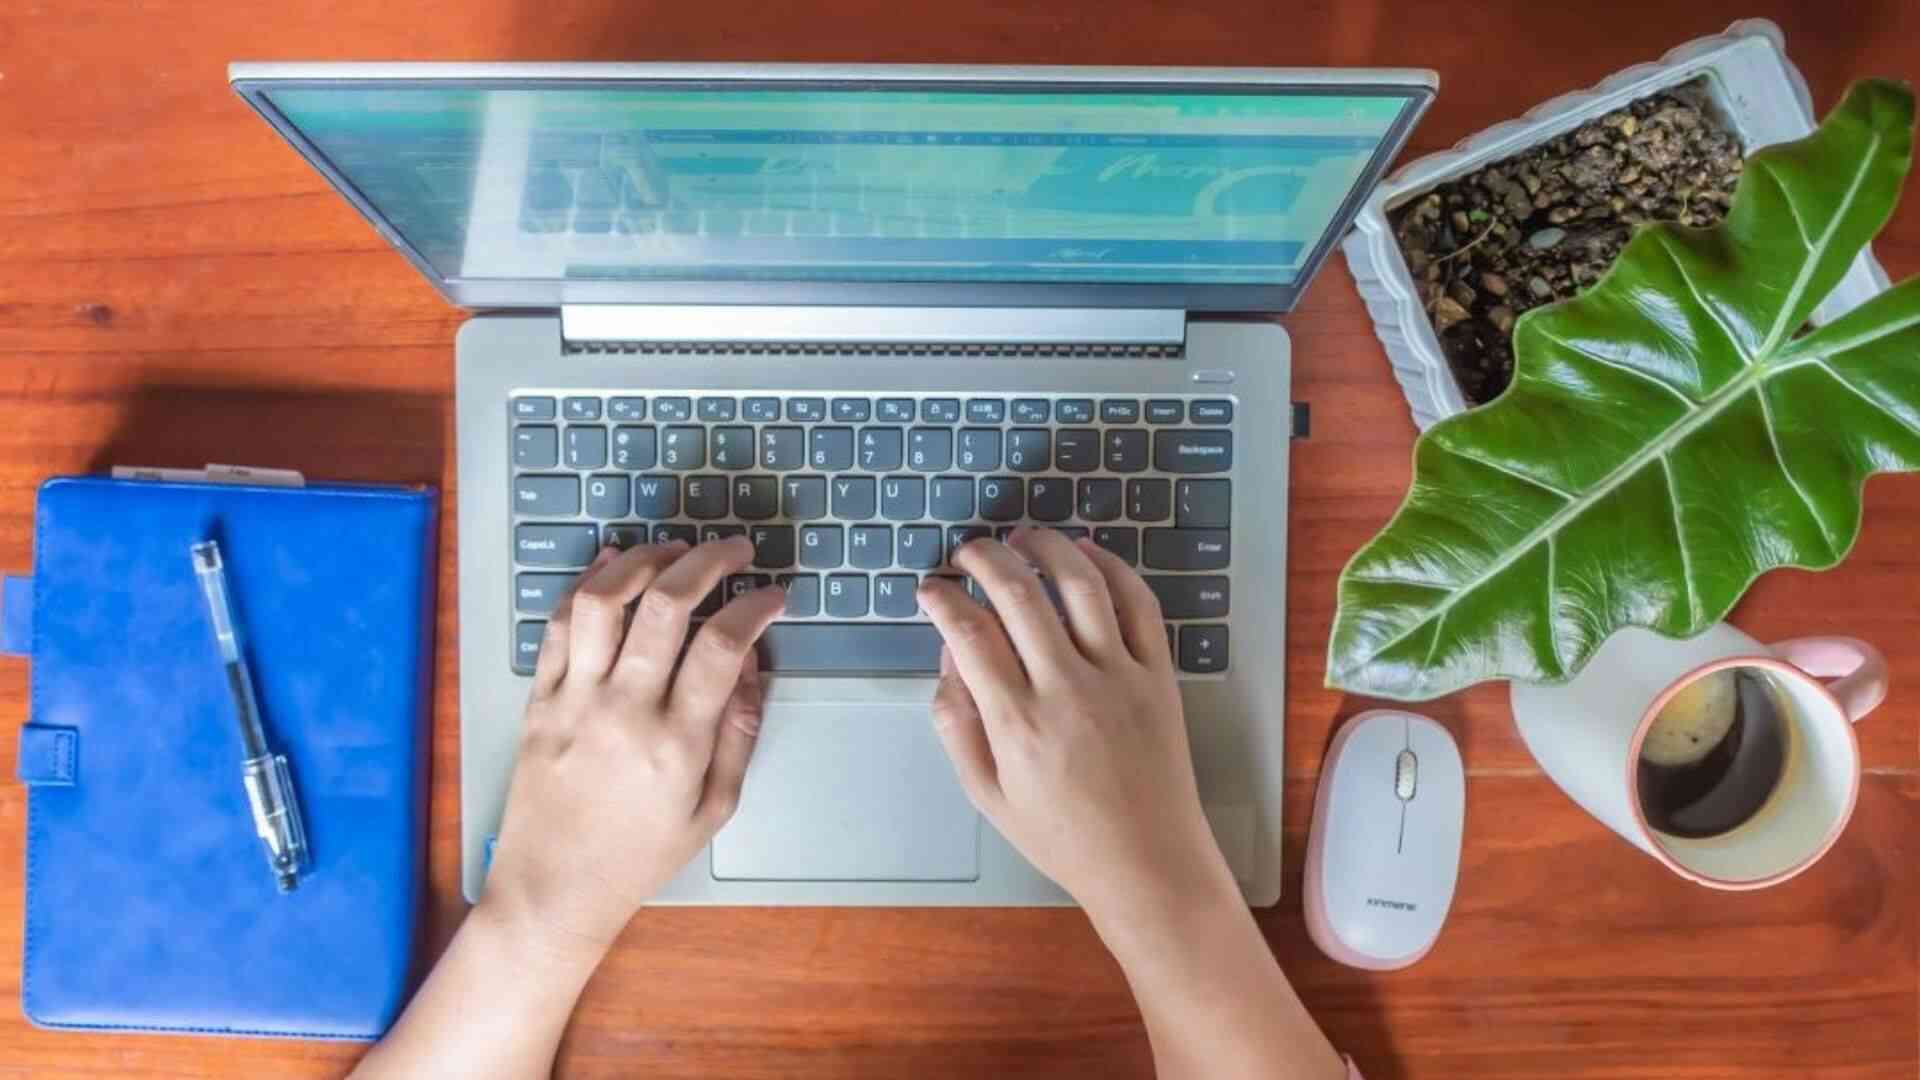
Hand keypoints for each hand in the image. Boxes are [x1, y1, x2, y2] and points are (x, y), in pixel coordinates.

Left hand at [481, 537, 784, 959]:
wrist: (552, 891)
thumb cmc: (640, 857)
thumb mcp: (714, 810)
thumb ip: (739, 734)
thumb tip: (754, 665)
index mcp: (676, 744)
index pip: (722, 645)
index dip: (754, 605)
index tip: (772, 594)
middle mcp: (624, 711)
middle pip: (666, 605)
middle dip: (708, 561)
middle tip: (733, 550)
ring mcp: (574, 700)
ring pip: (603, 600)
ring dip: (643, 560)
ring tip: (673, 550)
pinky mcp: (538, 699)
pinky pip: (557, 624)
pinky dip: (586, 583)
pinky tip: (613, 564)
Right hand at [916, 528, 1236, 920]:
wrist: (1148, 860)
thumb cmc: (1062, 835)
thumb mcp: (988, 796)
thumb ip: (956, 727)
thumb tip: (946, 661)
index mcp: (1017, 723)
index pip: (969, 634)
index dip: (942, 599)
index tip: (930, 588)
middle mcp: (1067, 690)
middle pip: (1018, 594)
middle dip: (984, 559)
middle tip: (967, 551)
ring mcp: (1119, 677)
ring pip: (1079, 584)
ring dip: (1046, 547)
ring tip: (1021, 536)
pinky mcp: (1158, 675)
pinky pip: (1137, 603)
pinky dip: (1110, 567)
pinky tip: (1085, 553)